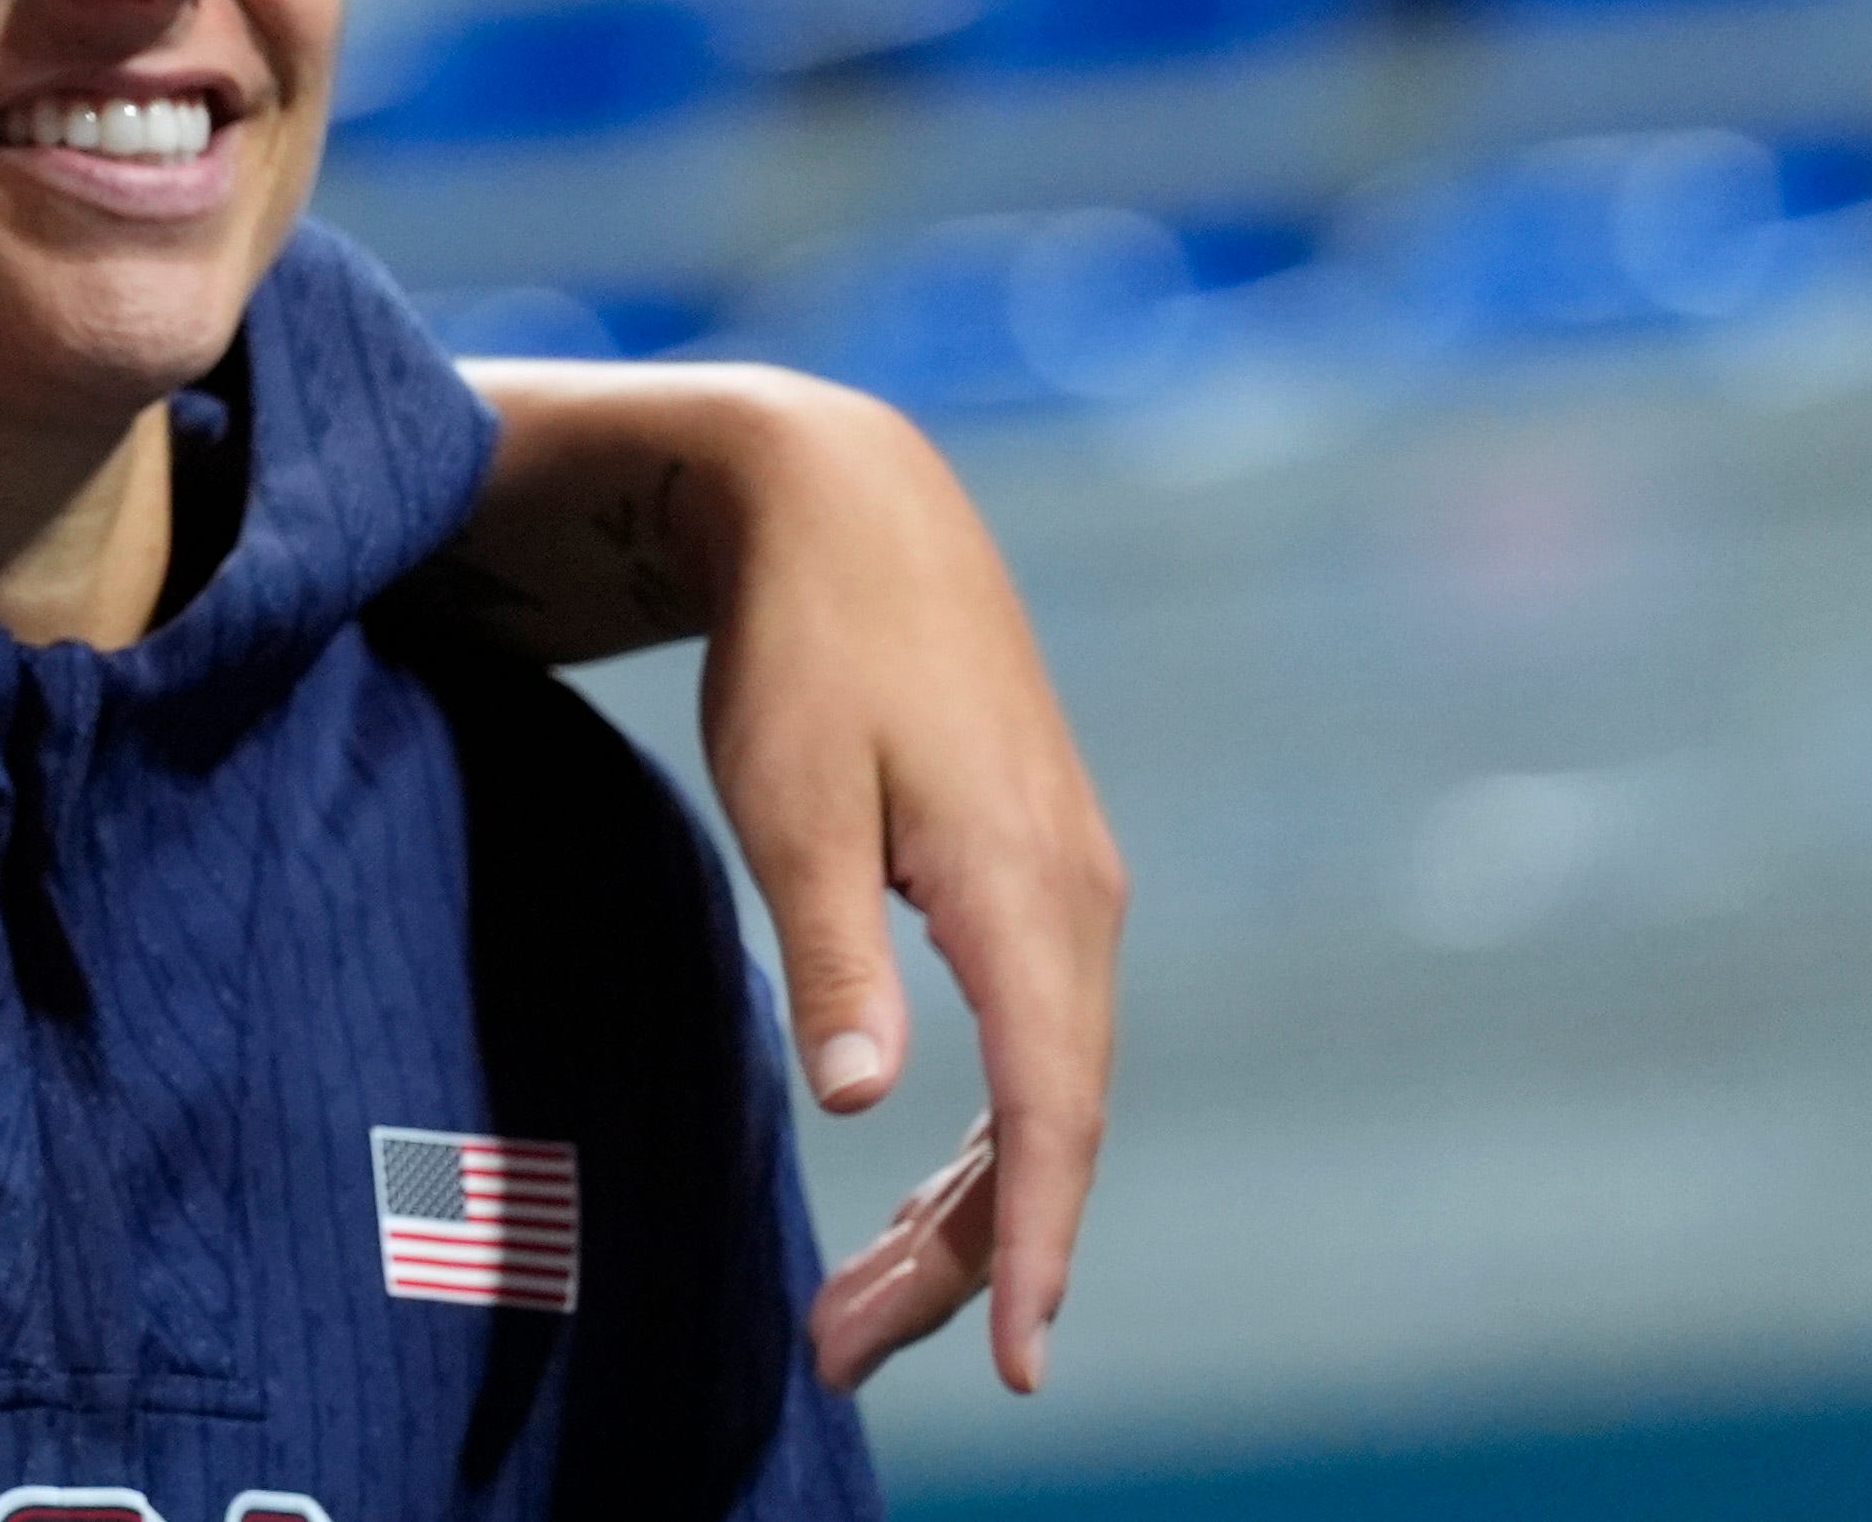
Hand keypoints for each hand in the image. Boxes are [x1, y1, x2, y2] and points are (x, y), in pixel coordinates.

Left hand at [678, 370, 1124, 1394]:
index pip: (1055, 1120)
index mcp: (1030, 898)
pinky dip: (985, 1132)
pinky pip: (1033, 1041)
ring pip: (1045, 1093)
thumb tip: (861, 1102)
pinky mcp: (1032, 872)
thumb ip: (835, 953)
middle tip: (845, 1353)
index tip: (1025, 1371)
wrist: (848, 501)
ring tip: (858, 1308)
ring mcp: (1066, 887)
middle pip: (1051, 1130)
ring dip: (967, 1208)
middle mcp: (1079, 904)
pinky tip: (920, 1196)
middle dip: (966, 1261)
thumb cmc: (803, 645)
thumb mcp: (791, 799)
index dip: (1036, 1252)